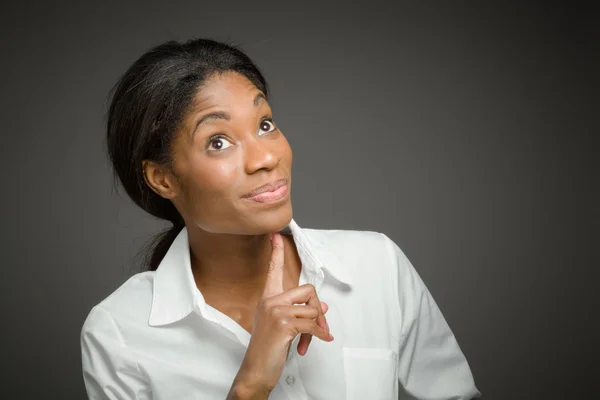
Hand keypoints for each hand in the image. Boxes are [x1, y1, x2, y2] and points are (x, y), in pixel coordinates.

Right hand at [228, 232, 332, 397]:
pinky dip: (319, 335)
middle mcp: (270, 301)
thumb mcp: (283, 326)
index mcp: (268, 299)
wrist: (256, 370)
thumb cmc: (268, 349)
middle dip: (318, 310)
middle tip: (319, 327)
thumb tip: (323, 308)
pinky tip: (317, 343)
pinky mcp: (284, 324)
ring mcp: (276, 311)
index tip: (275, 235)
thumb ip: (299, 312)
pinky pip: (312, 324)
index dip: (276, 253)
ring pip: (313, 310)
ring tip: (309, 341)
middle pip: (308, 291)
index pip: (273, 271)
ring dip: (317, 329)